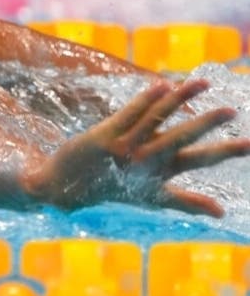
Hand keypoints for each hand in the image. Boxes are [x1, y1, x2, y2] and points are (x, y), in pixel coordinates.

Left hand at [23, 79, 249, 216]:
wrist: (64, 188)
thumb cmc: (112, 189)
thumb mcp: (151, 197)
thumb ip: (186, 201)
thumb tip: (221, 212)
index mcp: (161, 173)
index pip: (200, 161)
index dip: (226, 152)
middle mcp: (145, 161)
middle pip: (182, 138)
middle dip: (207, 124)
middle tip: (232, 111)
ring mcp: (125, 148)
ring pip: (157, 119)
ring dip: (180, 100)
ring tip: (202, 83)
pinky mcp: (104, 136)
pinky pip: (128, 114)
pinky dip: (145, 99)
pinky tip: (163, 84)